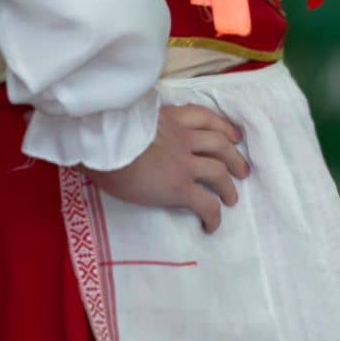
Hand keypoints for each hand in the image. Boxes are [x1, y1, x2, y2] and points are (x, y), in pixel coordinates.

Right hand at [84, 104, 248, 232]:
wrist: (100, 140)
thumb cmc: (98, 127)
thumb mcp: (122, 114)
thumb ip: (133, 122)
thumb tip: (122, 130)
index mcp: (167, 118)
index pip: (202, 117)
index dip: (222, 126)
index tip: (231, 135)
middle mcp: (182, 138)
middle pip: (219, 145)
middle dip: (234, 157)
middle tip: (242, 170)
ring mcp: (184, 163)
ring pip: (218, 172)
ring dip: (229, 186)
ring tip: (232, 198)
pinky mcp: (180, 188)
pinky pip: (206, 204)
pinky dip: (213, 215)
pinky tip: (212, 226)